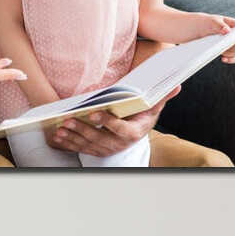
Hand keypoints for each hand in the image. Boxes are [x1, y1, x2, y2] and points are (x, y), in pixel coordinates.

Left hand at [48, 85, 175, 156]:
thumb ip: (162, 97)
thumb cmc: (143, 116)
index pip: (119, 129)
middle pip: (99, 138)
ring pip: (87, 144)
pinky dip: (68, 143)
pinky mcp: (95, 150)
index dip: (107, 121)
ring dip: (73, 137)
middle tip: (68, 119)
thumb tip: (177, 85)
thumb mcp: (153, 107)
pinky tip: (57, 136)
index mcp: (133, 133)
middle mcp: (118, 144)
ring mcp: (106, 149)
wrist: (136, 133)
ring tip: (60, 128)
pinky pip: (80, 148)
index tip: (94, 112)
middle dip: (82, 129)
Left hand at [189, 13, 234, 61]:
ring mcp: (230, 44)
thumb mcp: (209, 22)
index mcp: (234, 24)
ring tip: (220, 50)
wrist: (190, 31)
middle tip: (228, 45)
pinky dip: (231, 59)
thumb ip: (218, 25)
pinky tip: (223, 59)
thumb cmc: (201, 23)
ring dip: (231, 53)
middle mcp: (234, 34)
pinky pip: (234, 57)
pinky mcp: (225, 51)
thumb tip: (227, 31)